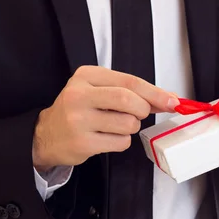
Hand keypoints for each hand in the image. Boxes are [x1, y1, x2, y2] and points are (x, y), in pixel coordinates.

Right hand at [33, 66, 178, 170]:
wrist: (46, 135)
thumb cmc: (78, 110)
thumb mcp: (97, 90)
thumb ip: (129, 91)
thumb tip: (166, 99)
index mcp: (86, 76)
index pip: (129, 82)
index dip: (155, 92)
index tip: (172, 101)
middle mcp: (79, 95)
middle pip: (129, 101)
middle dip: (142, 110)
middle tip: (138, 114)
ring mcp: (79, 120)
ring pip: (128, 124)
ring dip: (130, 128)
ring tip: (114, 126)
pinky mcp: (82, 142)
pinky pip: (120, 142)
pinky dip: (121, 142)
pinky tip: (106, 138)